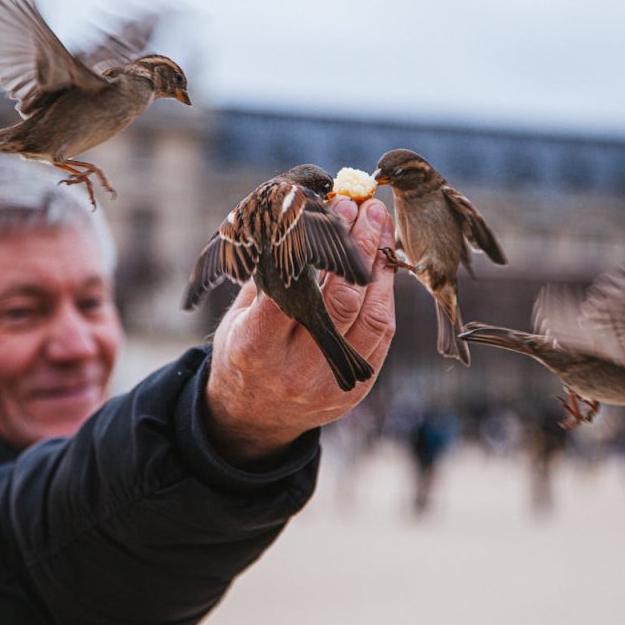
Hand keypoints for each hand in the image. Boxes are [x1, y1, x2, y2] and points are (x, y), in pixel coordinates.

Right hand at [204, 197, 396, 466]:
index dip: (318, 245)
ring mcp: (327, 383)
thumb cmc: (242, 352)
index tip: (333, 207)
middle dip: (358, 246)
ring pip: (371, 317)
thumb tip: (301, 223)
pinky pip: (381, 336)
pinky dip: (386, 295)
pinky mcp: (353, 391)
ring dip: (381, 266)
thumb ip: (269, 277)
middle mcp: (294, 369)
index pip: (293, 289)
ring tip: (381, 226)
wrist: (252, 417)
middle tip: (366, 207)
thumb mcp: (238, 315)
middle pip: (340, 300)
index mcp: (255, 347)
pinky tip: (385, 264)